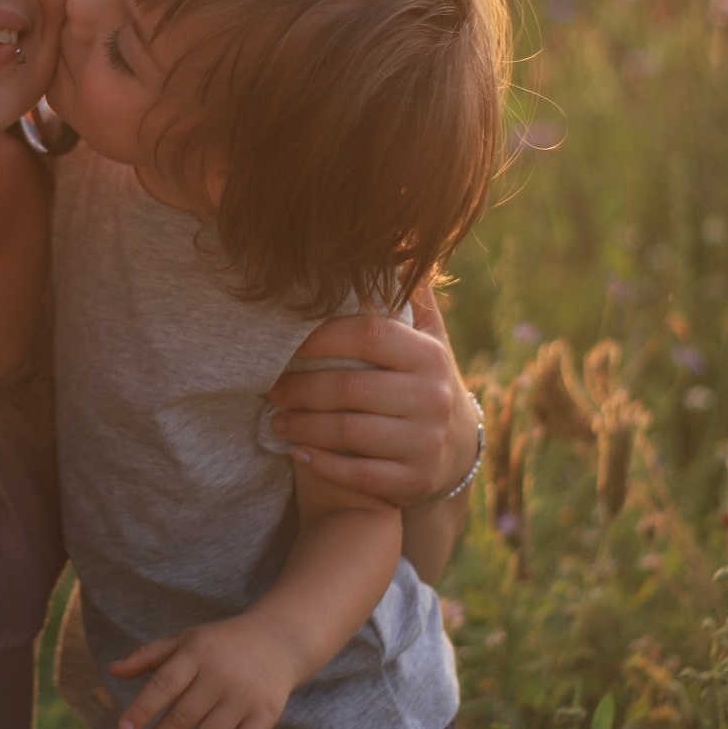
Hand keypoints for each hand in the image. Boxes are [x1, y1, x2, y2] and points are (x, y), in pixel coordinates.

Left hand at [108, 616, 307, 728]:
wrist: (278, 639)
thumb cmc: (220, 644)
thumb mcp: (185, 640)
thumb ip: (148, 655)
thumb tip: (112, 671)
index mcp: (196, 654)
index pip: (164, 684)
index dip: (143, 709)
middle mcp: (220, 675)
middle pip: (183, 717)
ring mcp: (244, 697)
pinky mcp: (265, 715)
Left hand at [268, 294, 479, 504]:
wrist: (458, 450)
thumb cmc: (423, 382)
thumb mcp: (429, 340)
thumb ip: (410, 300)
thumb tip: (397, 247)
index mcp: (430, 355)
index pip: (367, 335)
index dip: (319, 337)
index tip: (285, 344)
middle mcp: (432, 398)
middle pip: (349, 387)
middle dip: (300, 388)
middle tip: (269, 388)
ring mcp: (425, 443)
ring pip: (347, 432)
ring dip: (302, 426)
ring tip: (275, 419)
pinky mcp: (413, 481)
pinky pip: (357, 474)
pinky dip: (321, 463)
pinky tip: (296, 452)